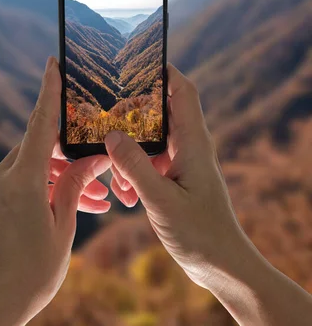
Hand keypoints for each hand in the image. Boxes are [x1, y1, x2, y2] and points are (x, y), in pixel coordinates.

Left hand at [0, 57, 110, 325]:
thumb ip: (76, 184)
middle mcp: (3, 175)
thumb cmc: (31, 271)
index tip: (54, 63)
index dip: (50, 92)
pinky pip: (30, 179)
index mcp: (20, 179)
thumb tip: (93, 156)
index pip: (40, 124)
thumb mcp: (63, 225)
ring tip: (102, 196)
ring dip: (70, 175)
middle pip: (45, 145)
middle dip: (77, 153)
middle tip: (107, 165)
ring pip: (41, 164)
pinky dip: (54, 186)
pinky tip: (83, 204)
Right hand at [106, 64, 246, 289]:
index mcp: (193, 143)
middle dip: (132, 115)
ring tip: (114, 175)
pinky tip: (123, 194)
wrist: (221, 266)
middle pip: (160, 113)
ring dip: (129, 153)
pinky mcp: (177, 179)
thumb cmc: (200, 234)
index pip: (182, 91)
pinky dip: (134, 173)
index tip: (137, 60)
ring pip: (150, 142)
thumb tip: (111, 135)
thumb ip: (135, 166)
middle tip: (104, 116)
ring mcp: (183, 163)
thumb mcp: (161, 200)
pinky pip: (150, 164)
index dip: (163, 71)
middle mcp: (190, 147)